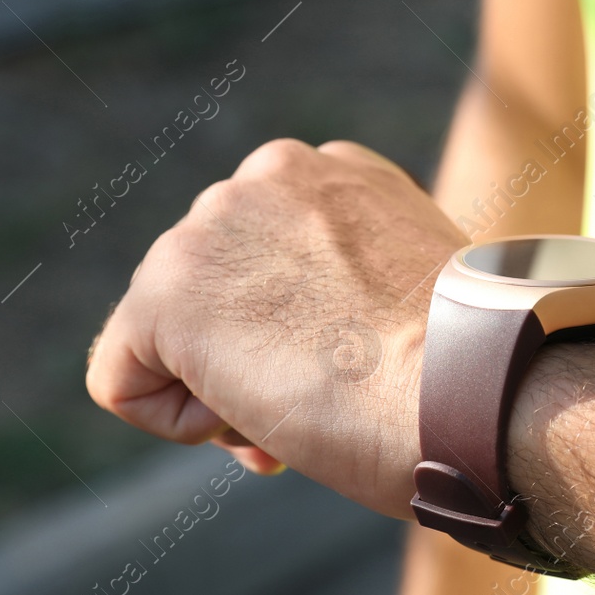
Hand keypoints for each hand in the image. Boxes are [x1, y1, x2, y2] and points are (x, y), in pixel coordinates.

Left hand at [85, 139, 465, 517]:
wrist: (470, 385)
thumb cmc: (465, 368)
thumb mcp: (414, 292)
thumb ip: (352, 283)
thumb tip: (304, 339)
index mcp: (339, 172)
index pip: (271, 256)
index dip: (297, 331)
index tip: (348, 368)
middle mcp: (270, 174)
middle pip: (215, 291)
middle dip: (251, 358)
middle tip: (318, 405)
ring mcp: (211, 226)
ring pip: (170, 334)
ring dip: (225, 387)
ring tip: (300, 406)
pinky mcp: (166, 293)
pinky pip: (124, 379)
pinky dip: (178, 422)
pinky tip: (255, 419)